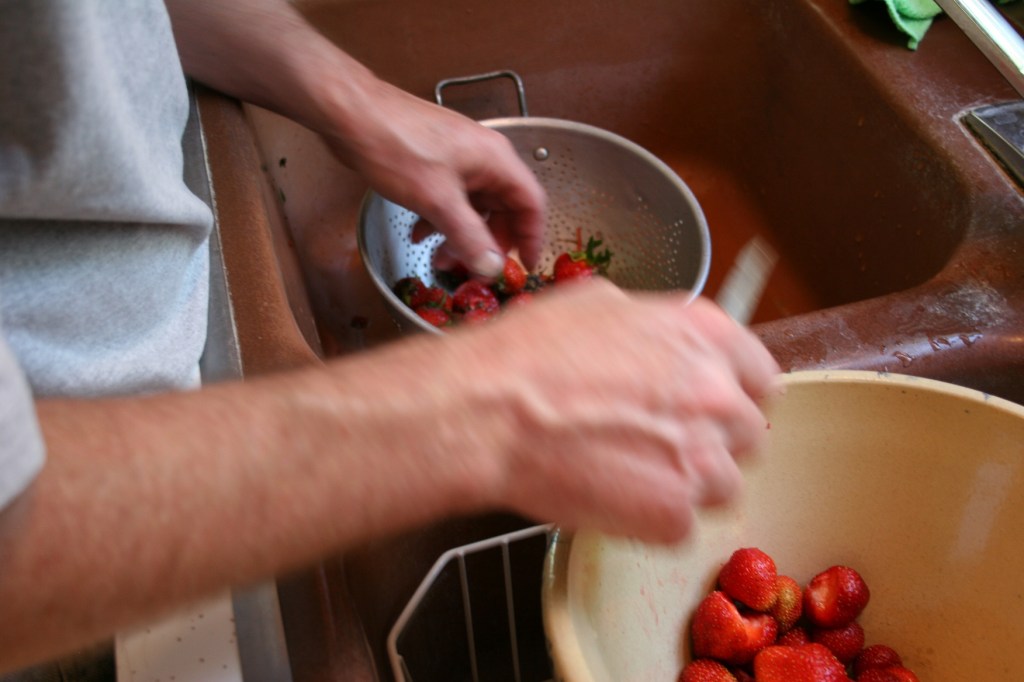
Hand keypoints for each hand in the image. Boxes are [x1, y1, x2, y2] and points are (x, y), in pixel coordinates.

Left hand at [322, 80, 546, 274]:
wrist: (350, 113)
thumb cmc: (396, 147)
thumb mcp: (437, 200)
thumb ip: (468, 237)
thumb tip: (492, 268)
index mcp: (496, 160)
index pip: (531, 203)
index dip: (532, 237)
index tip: (526, 267)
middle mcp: (483, 158)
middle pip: (503, 207)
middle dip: (489, 242)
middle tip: (476, 269)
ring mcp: (458, 159)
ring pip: (473, 207)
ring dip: (460, 236)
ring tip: (441, 261)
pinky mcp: (435, 163)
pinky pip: (450, 199)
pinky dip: (440, 221)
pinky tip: (420, 236)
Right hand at [446, 279, 780, 541]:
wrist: (487, 412)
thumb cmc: (527, 354)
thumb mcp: (598, 304)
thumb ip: (654, 327)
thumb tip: (662, 343)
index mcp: (705, 336)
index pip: (760, 377)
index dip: (733, 395)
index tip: (709, 410)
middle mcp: (717, 394)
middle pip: (745, 435)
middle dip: (709, 442)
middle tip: (655, 445)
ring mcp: (701, 458)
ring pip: (722, 486)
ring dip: (684, 485)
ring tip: (626, 475)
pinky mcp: (674, 514)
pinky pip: (679, 525)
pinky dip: (648, 520)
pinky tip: (607, 497)